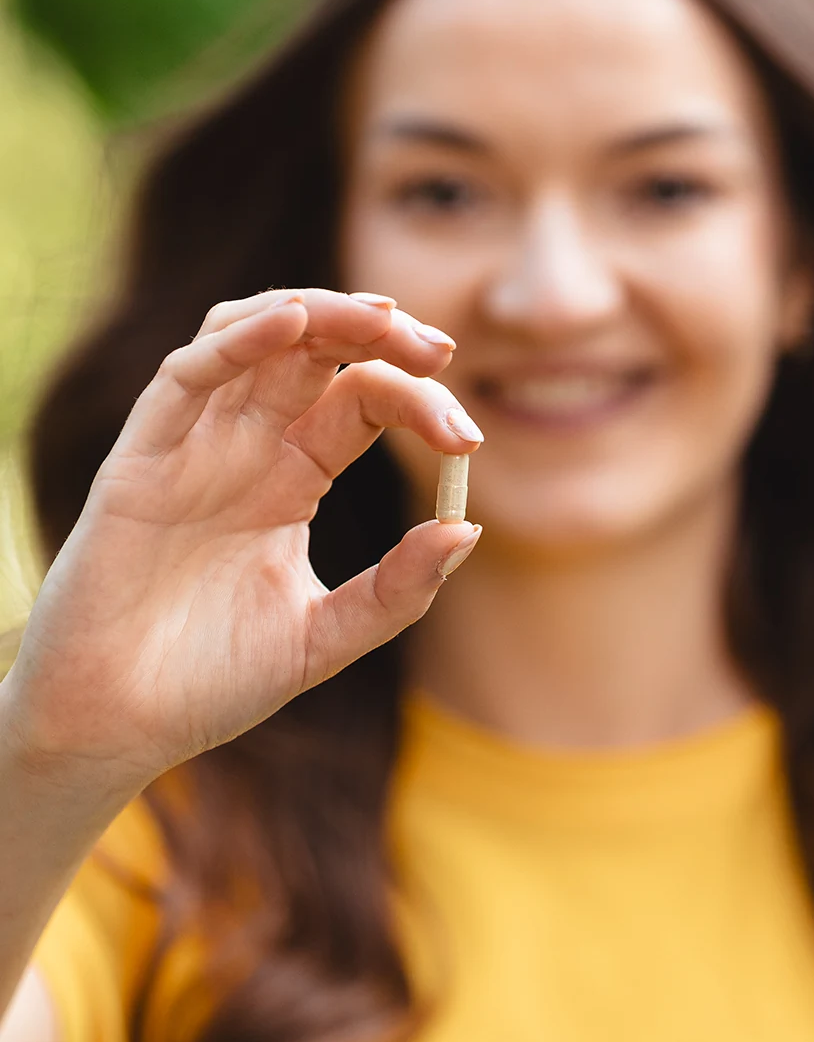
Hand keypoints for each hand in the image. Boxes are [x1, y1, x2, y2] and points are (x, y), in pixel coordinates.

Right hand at [1, 289, 481, 794]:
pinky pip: (187, 376)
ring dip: (318, 315)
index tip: (466, 437)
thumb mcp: (323, 638)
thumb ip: (396, 592)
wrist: (118, 727)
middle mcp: (245, 448)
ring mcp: (193, 446)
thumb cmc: (211, 683)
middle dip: (381, 336)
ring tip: (378, 316)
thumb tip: (468, 531)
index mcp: (293, 479)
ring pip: (252, 339)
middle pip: (318, 353)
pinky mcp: (141, 459)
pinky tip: (291, 323)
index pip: (363, 403)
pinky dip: (238, 340)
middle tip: (438, 349)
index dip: (418, 403)